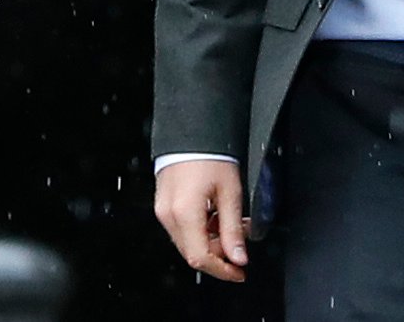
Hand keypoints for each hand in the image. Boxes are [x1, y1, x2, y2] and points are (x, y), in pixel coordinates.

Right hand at [154, 160, 249, 281]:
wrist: (191, 132)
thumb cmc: (210, 155)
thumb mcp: (230, 193)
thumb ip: (233, 229)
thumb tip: (239, 257)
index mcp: (185, 213)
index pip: (201, 258)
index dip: (222, 270)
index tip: (239, 272)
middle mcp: (168, 215)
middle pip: (193, 253)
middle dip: (220, 255)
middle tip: (240, 242)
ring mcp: (163, 210)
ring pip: (188, 242)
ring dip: (211, 242)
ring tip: (232, 223)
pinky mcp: (164, 204)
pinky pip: (182, 228)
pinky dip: (201, 230)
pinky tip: (216, 216)